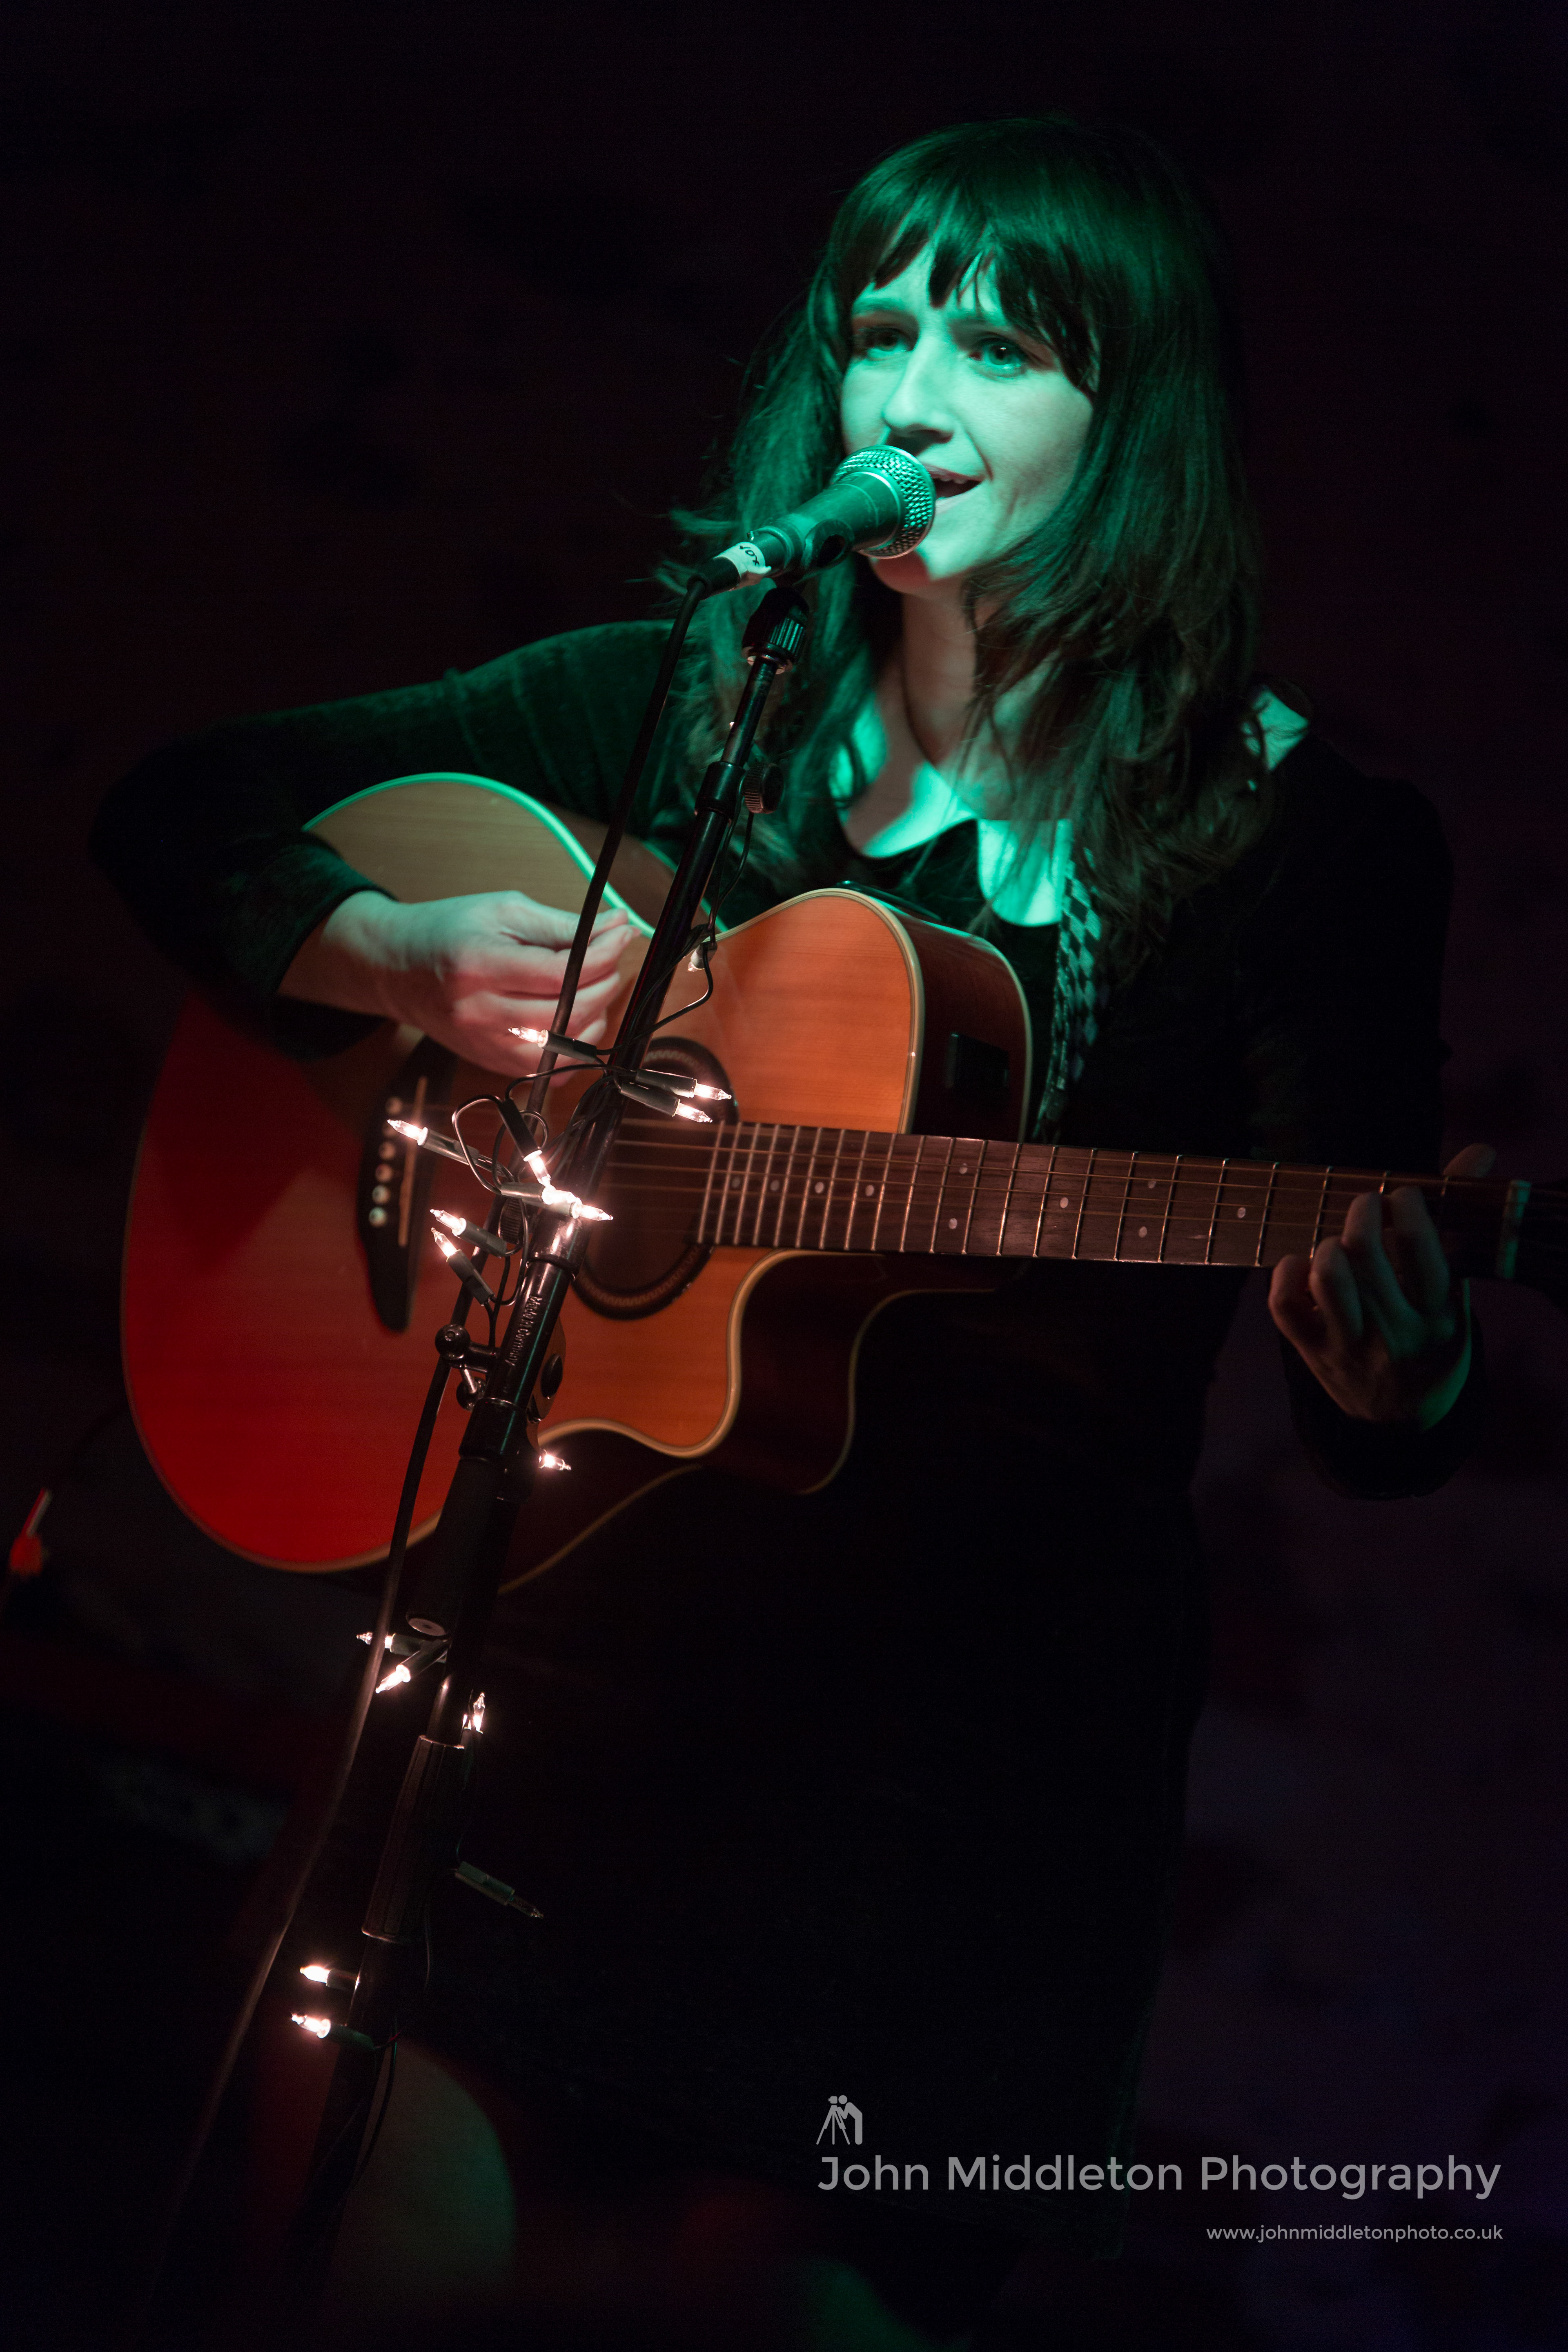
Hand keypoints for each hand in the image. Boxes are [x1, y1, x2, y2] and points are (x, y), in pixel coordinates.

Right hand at [280, 888, 631, 1076]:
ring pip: (562, 1047)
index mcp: (478, 965)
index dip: (602, 954)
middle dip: (604, 982)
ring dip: (594, 1018)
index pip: (559, 971)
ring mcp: (483, 1044)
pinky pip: (547, 1068)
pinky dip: (573, 1049)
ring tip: (594, 987)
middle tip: (611, 958)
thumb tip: (616, 925)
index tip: (622, 933)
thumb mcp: (501, 912)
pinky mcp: (489, 1062)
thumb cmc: (448, 931)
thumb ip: (560, 924)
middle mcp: (479, 1012)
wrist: (395, 968)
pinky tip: (577, 1021)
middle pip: (566, 1011)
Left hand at [1268, 1143, 1495, 1428]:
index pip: (1422, 1247)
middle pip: (1366, 1254)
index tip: (1403, 1195)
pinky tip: (1300, 1262)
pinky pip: (1286, 1307)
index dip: (1409, 1206)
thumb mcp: (1455, 1294)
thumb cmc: (1431, 1337)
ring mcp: (1351, 1347)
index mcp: (1440, 1315)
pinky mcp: (1313, 1354)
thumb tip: (1480, 1149)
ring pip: (1327, 1278)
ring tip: (1337, 1241)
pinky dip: (1285, 1274)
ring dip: (1328, 1244)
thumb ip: (1459, 1223)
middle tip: (1364, 1205)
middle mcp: (1396, 1333)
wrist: (1403, 1420)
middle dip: (1362, 1212)